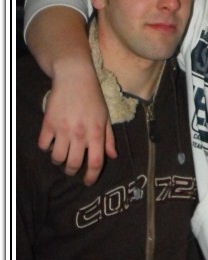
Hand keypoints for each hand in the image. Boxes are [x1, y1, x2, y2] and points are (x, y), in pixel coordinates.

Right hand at [38, 60, 116, 185]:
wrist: (75, 77)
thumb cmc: (93, 97)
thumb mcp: (105, 116)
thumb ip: (109, 138)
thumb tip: (112, 156)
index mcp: (96, 132)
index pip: (96, 162)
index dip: (92, 176)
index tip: (88, 182)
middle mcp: (80, 133)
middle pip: (74, 164)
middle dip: (72, 171)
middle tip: (72, 169)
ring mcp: (63, 129)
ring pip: (57, 158)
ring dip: (59, 161)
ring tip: (61, 156)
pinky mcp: (48, 123)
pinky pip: (44, 145)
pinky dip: (46, 148)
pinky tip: (51, 143)